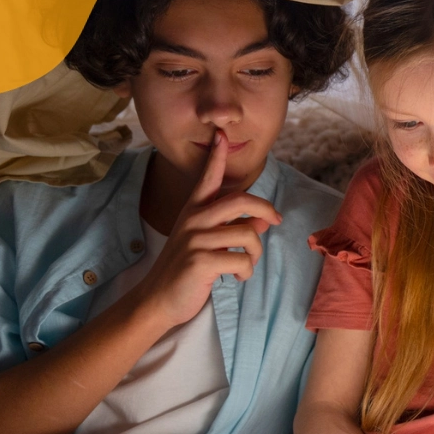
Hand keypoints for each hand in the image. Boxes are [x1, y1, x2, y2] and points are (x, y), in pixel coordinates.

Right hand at [130, 131, 281, 329]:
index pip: (207, 179)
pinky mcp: (200, 261)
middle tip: (275, 221)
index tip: (221, 133)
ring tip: (247, 265)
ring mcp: (195, 239)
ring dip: (256, 254)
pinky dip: (246, 272)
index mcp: (194, 212)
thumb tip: (264, 220)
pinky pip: (241, 261)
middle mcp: (193, 220)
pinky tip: (236, 278)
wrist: (158, 299)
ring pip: (248, 236)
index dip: (216, 157)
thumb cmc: (187, 270)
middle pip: (240, 200)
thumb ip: (235, 228)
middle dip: (266, 208)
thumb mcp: (209, 244)